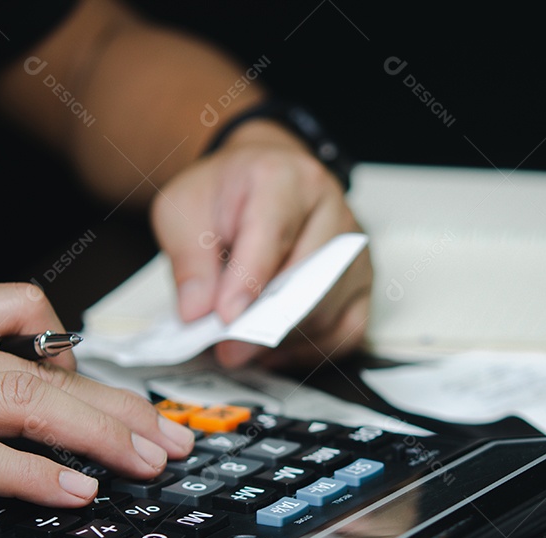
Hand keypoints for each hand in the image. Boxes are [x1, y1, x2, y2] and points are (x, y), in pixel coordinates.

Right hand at [0, 284, 194, 537]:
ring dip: (97, 436)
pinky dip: (33, 476)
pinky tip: (74, 490)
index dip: (76, 348)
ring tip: (145, 461)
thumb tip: (25, 392)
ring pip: (19, 404)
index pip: (16, 304)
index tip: (110, 392)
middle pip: (37, 366)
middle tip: (166, 434)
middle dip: (116, 404)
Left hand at [151, 119, 372, 368]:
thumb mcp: (184, 210)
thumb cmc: (227, 193)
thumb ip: (189, 260)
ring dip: (285, 340)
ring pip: (329, 310)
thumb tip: (197, 313)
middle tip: (228, 350)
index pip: (273, 235)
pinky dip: (312, 350)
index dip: (248, 282)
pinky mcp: (361, 279)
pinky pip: (348, 329)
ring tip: (244, 349)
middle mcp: (330, 208)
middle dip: (266, 323)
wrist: (262, 178)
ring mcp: (353, 247)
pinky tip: (276, 351)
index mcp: (284, 179)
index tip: (225, 318)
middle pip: (309, 279)